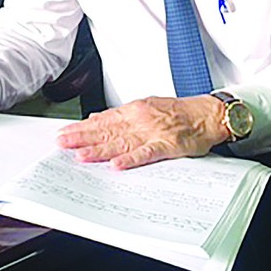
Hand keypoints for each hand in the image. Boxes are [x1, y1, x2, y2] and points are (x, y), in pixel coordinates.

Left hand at [55, 95, 228, 169]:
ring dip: (100, 150)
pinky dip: (132, 159)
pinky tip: (118, 164)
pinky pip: (147, 153)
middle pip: (107, 130)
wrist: (207, 114)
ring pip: (121, 142)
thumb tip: (97, 118)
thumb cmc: (179, 112)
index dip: (82, 128)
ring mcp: (153, 132)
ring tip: (82, 156)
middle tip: (63, 144)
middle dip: (83, 138)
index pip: (102, 120)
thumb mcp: (146, 106)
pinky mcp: (167, 145)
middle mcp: (140, 119)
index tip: (64, 133)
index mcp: (134, 110)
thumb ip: (121, 115)